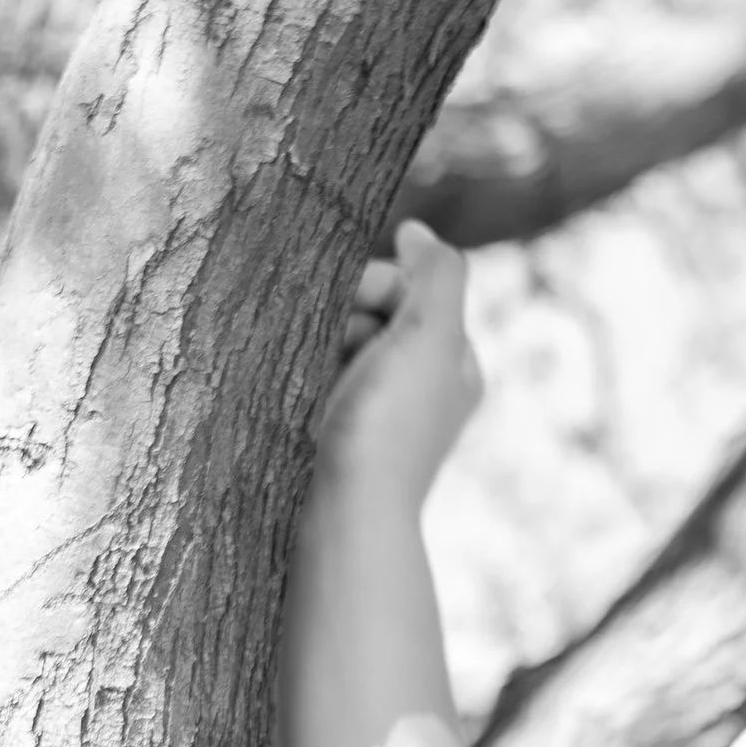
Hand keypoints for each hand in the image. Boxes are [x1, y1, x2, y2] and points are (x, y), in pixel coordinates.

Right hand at [317, 225, 481, 503]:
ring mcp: (373, 410)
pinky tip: (292, 386)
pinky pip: (314, 376)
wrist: (341, 515)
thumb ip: (437, 275)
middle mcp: (418, 386)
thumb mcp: (432, 337)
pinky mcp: (333, 429)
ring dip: (318, 343)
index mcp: (453, 364)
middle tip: (330, 346)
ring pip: (338, 342)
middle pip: (373, 312)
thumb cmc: (389, 426)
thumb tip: (415, 232)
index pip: (412, 288)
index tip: (355, 305)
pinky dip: (302, 371)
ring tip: (307, 370)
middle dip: (344, 316)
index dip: (378, 284)